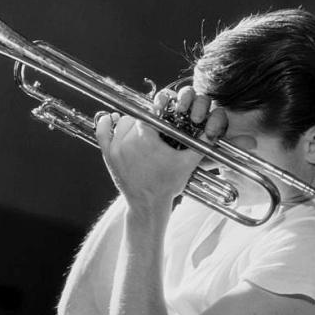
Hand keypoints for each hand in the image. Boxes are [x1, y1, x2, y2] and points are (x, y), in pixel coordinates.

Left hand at [95, 87, 226, 211]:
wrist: (148, 205)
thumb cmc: (167, 184)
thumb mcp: (187, 163)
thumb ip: (201, 145)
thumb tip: (212, 131)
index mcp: (147, 138)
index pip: (151, 112)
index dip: (158, 109)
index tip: (162, 109)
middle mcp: (129, 141)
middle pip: (137, 116)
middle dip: (148, 120)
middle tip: (155, 127)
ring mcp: (116, 148)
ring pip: (122, 122)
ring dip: (131, 123)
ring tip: (142, 130)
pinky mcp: (108, 155)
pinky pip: (102, 131)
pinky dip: (105, 123)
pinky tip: (111, 119)